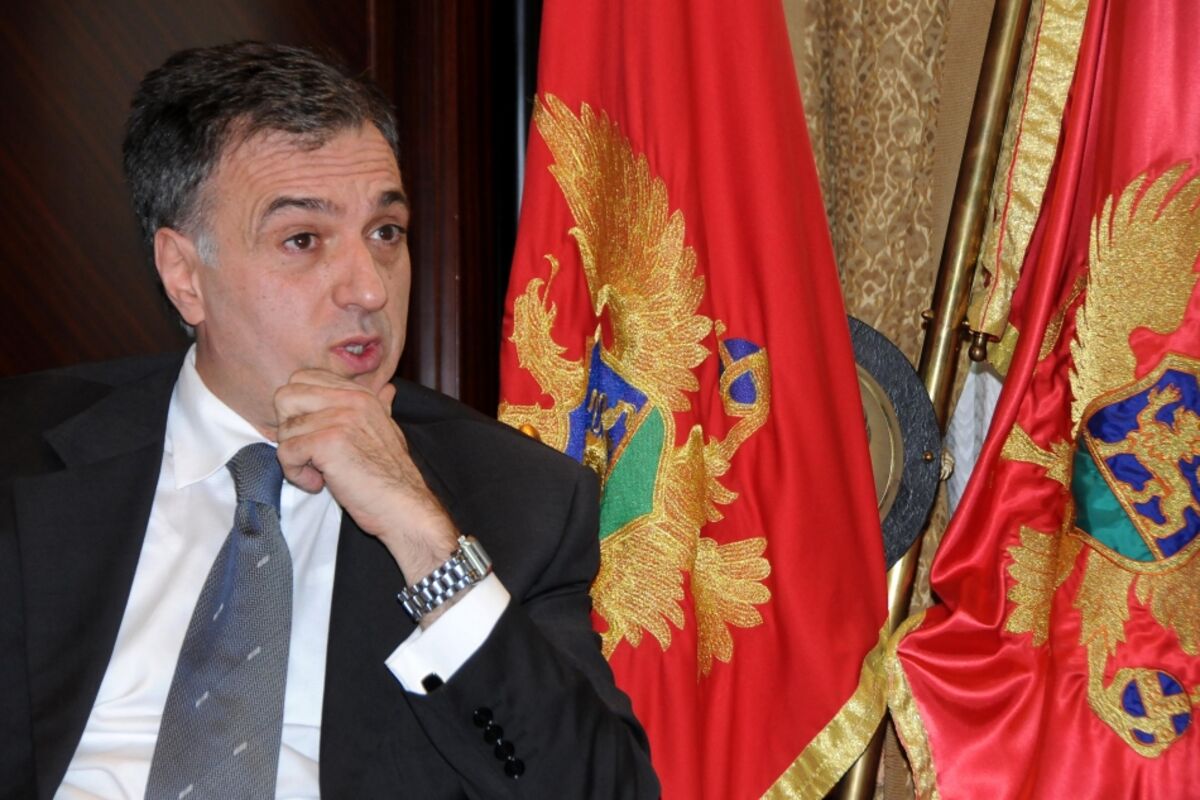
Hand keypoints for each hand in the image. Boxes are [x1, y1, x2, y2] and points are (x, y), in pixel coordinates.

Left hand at [273, 369, 458, 582]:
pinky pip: (286, 452)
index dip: (297, 409)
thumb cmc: (390, 474)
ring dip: (294, 459)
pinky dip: (296, 474)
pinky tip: (319, 484)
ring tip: (320, 474)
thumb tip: (388, 389)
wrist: (403, 505)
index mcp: (360, 393)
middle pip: (285, 397)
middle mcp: (351, 398)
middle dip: (288, 428)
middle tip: (309, 452)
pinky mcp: (329, 442)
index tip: (313, 434)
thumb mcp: (387, 430)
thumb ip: (381, 406)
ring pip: (284, 430)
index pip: (302, 379)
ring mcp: (340, 418)